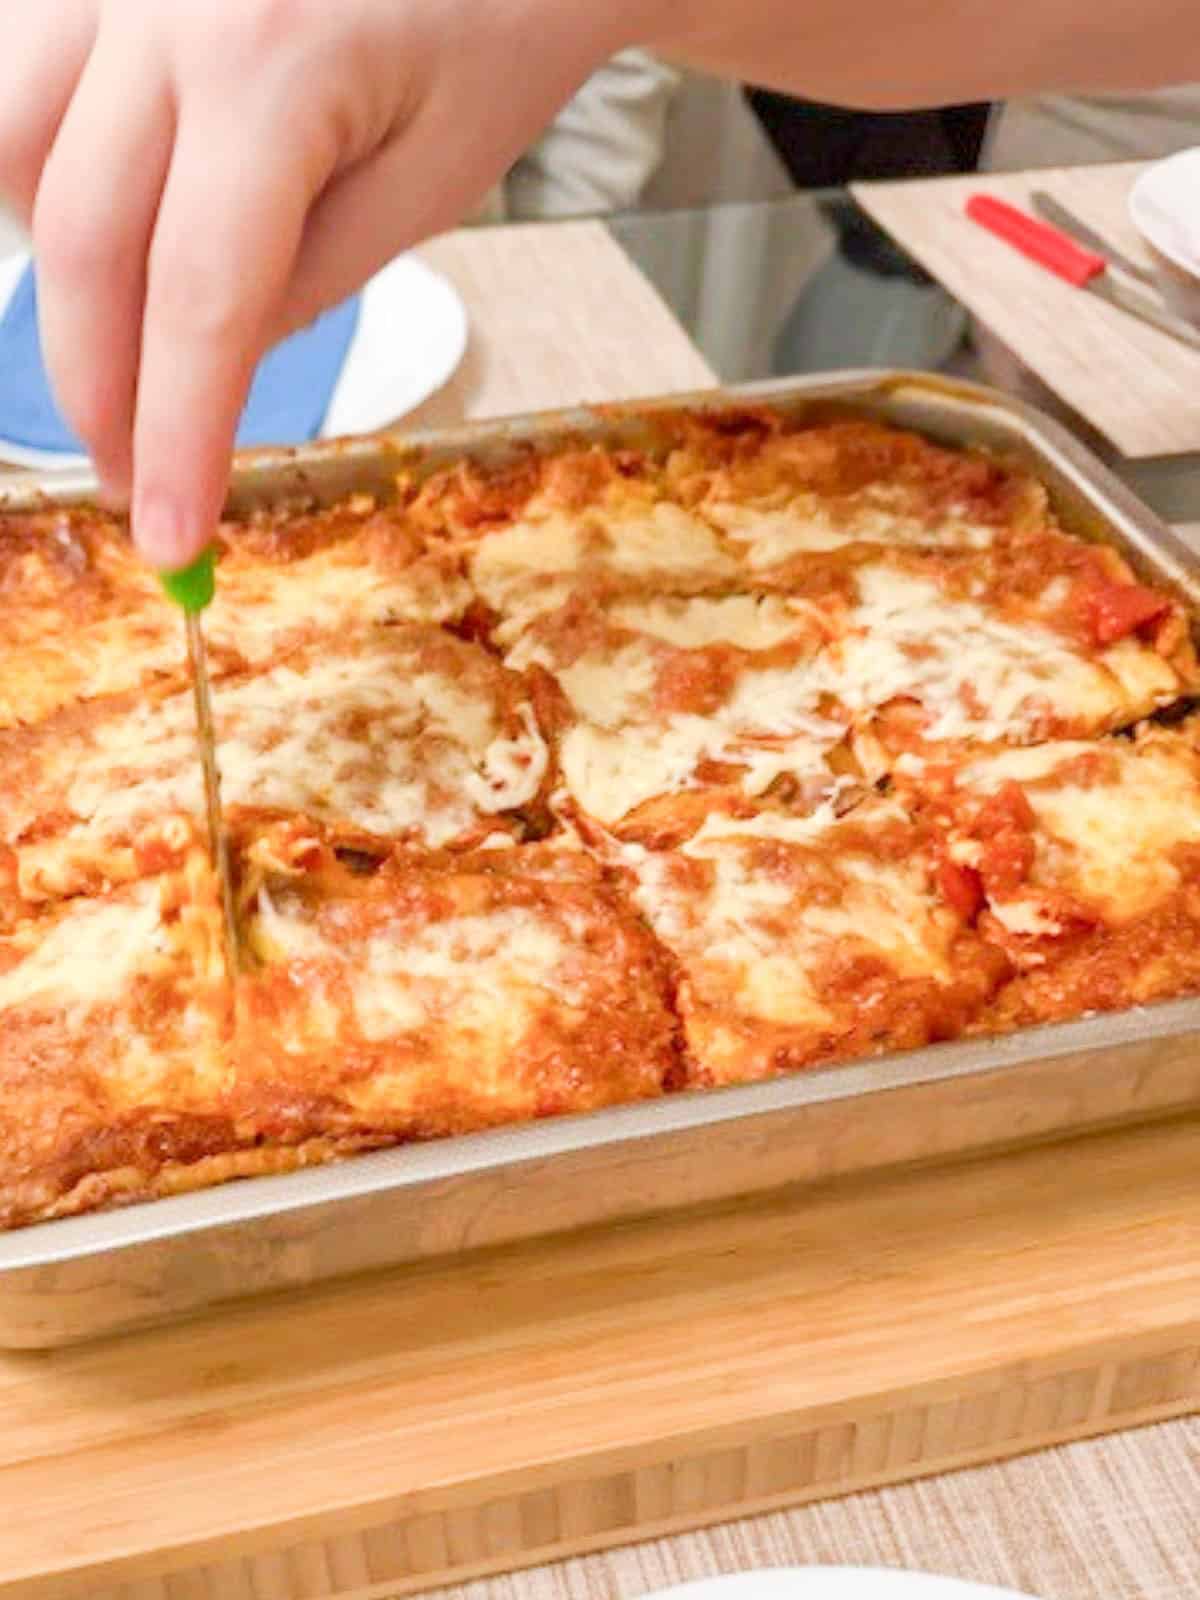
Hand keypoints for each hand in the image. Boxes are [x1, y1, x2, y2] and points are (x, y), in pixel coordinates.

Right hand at [0, 0, 622, 568]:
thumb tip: (202, 366)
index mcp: (270, 65)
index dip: (174, 435)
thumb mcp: (426, 184)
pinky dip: (40, 164)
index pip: (197, 300)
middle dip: (98, 387)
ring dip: (58, 267)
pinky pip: (18, 74)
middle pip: (78, 238)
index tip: (169, 538)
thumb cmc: (490, 27)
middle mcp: (163, 1)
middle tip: (131, 479)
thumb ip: (304, 282)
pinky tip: (109, 211)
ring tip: (133, 328)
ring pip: (13, 148)